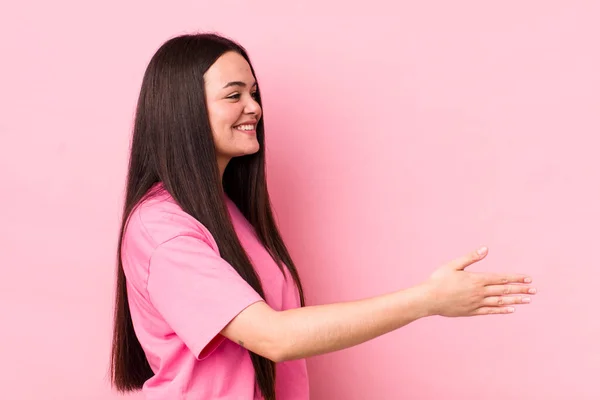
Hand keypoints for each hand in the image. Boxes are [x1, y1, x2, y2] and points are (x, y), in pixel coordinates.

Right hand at [421, 247, 535, 316]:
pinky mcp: (471, 311)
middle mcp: (479, 292)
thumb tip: (485, 248)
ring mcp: (476, 303)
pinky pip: (490, 311)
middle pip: (504, 290)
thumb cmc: (438, 280)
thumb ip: (471, 257)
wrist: (428, 299)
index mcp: (476, 279)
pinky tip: (511, 309)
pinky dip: (502, 310)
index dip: (516, 278)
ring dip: (515, 300)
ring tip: (527, 300)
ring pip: (500, 301)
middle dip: (520, 289)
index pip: (501, 278)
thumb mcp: (453, 265)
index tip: (528, 279)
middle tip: (534, 290)